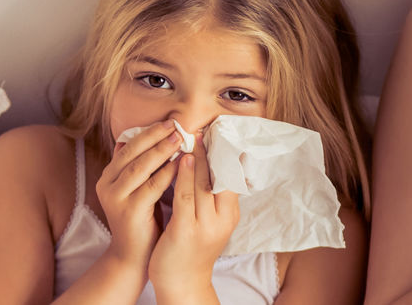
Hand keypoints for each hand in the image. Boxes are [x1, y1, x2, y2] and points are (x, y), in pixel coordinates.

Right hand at [95, 122, 181, 268]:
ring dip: (161, 151)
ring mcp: (116, 198)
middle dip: (155, 136)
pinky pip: (150, 187)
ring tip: (180, 139)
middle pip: (132, 152)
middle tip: (176, 125)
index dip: (148, 132)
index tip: (169, 122)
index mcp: (108, 176)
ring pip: (140, 167)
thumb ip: (139, 166)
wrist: (135, 256)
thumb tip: (148, 137)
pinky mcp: (129, 212)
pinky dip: (166, 173)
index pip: (128, 146)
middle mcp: (107, 185)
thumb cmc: (142, 220)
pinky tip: (180, 165)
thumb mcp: (137, 189)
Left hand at [148, 136, 237, 296]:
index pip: (232, 177)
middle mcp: (223, 219)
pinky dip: (184, 176)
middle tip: (207, 126)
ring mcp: (206, 226)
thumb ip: (211, 196)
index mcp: (230, 214)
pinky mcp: (187, 231)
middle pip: (220, 177)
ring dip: (198, 158)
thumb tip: (213, 165)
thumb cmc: (192, 249)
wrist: (182, 284)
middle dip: (213, 150)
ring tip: (193, 137)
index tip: (221, 131)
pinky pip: (186, 198)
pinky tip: (180, 159)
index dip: (226, 154)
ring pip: (204, 183)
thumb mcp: (209, 221)